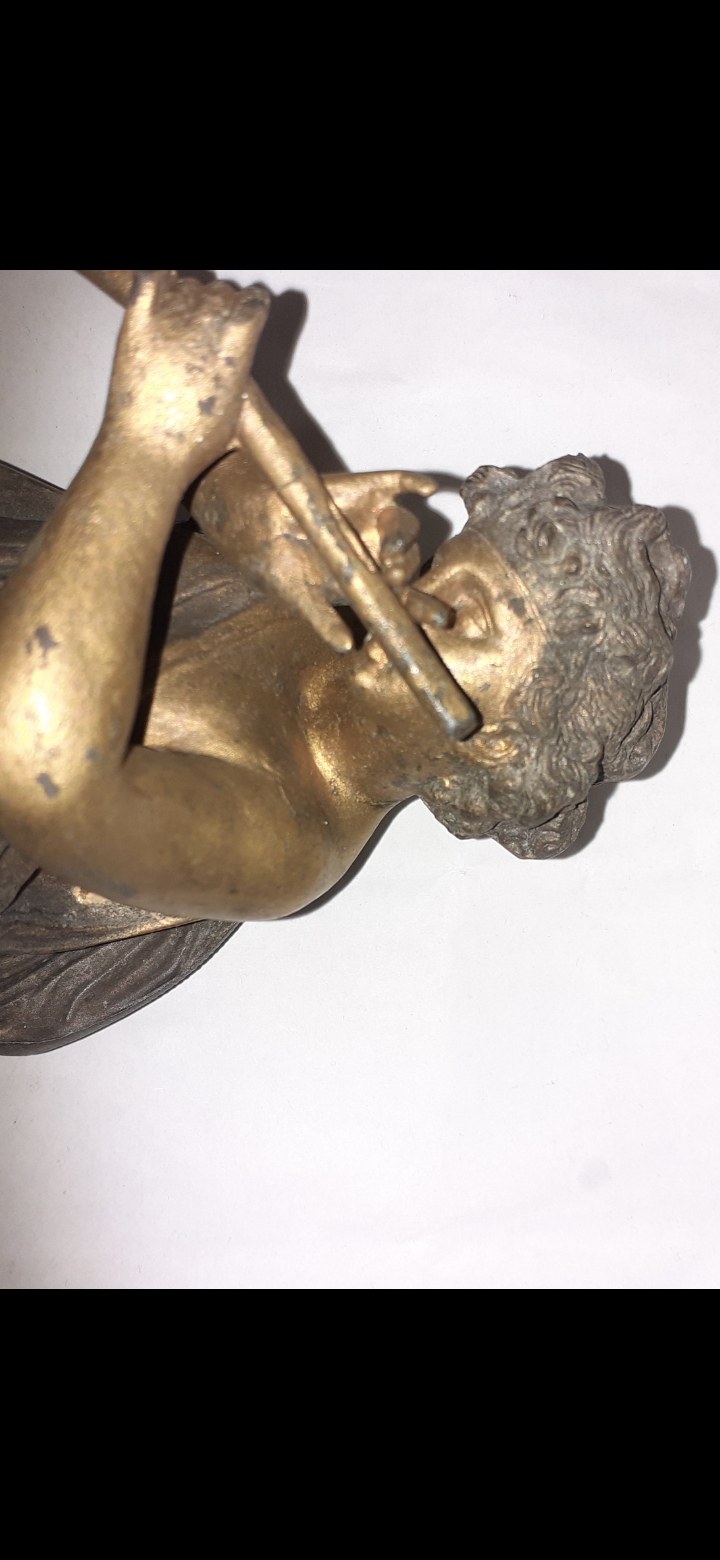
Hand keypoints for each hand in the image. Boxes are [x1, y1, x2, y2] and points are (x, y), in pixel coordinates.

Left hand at [103, 272, 268, 489]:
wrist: (149, 450)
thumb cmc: (196, 441)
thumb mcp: (239, 405)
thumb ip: (240, 364)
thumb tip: (234, 348)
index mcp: (240, 339)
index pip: (254, 298)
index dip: (249, 309)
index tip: (240, 324)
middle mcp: (209, 318)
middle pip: (221, 290)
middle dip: (218, 308)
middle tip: (205, 339)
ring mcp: (172, 315)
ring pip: (189, 284)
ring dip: (188, 299)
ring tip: (180, 329)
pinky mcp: (138, 317)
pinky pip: (153, 276)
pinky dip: (160, 279)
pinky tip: (161, 290)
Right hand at [194, 460, 438, 650]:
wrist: (253, 518)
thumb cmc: (278, 565)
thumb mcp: (298, 595)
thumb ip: (323, 619)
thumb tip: (345, 647)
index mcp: (370, 584)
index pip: (406, 600)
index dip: (426, 609)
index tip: (441, 620)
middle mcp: (380, 553)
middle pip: (410, 561)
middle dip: (406, 568)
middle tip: (393, 574)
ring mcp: (377, 519)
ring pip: (405, 526)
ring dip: (401, 535)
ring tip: (387, 546)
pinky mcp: (370, 489)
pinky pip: (398, 482)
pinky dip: (413, 482)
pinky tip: (427, 487)